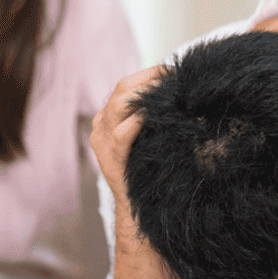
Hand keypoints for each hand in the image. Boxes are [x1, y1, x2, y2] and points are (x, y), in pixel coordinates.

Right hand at [90, 65, 164, 214]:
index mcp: (106, 119)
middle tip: (173, 77)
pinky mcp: (110, 156)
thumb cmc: (145, 171)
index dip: (147, 75)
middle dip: (149, 79)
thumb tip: (177, 95)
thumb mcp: (145, 138)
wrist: (135, 207)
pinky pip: (123, 132)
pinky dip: (139, 120)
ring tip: (168, 91)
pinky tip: (154, 115)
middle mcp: (100, 126)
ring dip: (146, 95)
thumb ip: (151, 118)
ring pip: (118, 106)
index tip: (171, 71)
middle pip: (121, 90)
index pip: (124, 86)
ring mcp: (102, 141)